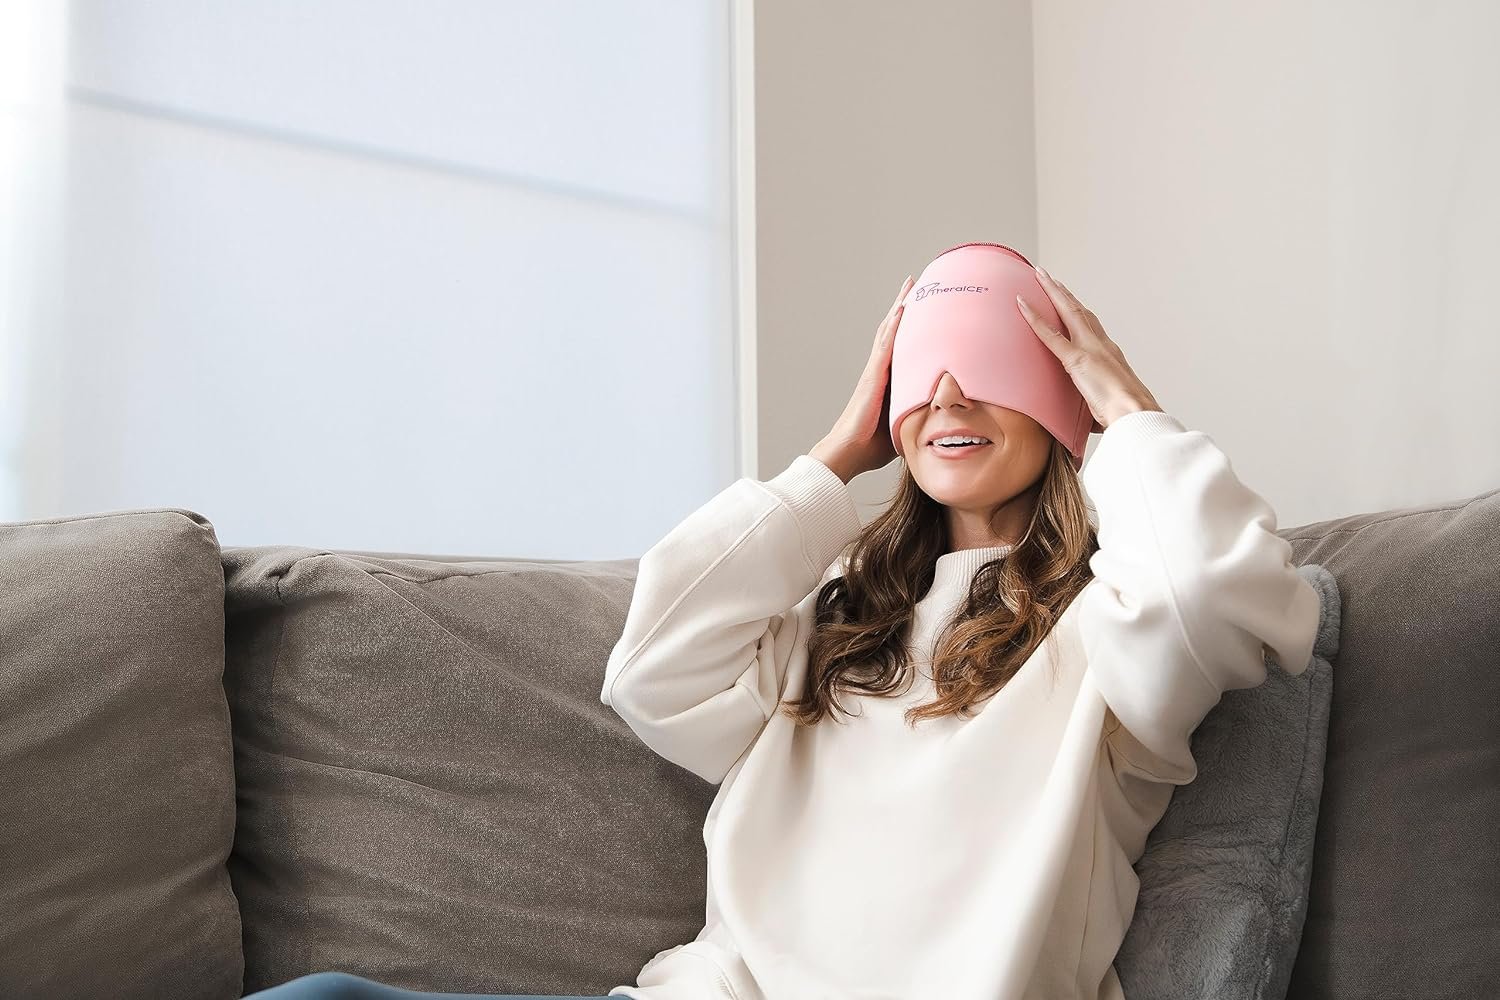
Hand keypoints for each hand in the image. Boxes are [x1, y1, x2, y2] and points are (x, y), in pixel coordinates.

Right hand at [810, 274, 914, 482]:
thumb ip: (920, 416)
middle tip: (914, 282)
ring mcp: (874, 372)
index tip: (919, 304)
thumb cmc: (871, 445)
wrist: (848, 452)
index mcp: (886, 380)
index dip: (908, 324)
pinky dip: (894, 327)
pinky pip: (886, 347)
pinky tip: (902, 310)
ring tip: (910, 286)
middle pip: (892, 330)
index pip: (900, 345)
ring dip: (899, 308)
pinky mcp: (873, 378)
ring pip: (888, 332)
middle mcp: (878, 370)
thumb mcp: (906, 426)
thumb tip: (944, 418)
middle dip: (903, 305)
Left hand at [1015, 265, 1162, 428]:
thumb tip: (1098, 417)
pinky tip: (1022, 304)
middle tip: (1051, 278)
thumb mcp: (1112, 403)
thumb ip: (1101, 402)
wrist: (1136, 413)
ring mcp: (1089, 349)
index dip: (1079, 310)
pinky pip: (1050, 335)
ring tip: (1041, 277)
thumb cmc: (1127, 413)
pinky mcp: (1076, 360)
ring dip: (1052, 292)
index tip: (1070, 299)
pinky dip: (1034, 318)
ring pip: (1067, 312)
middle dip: (1064, 293)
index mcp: (1110, 354)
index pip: (1091, 326)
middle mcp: (1102, 345)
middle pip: (1079, 311)